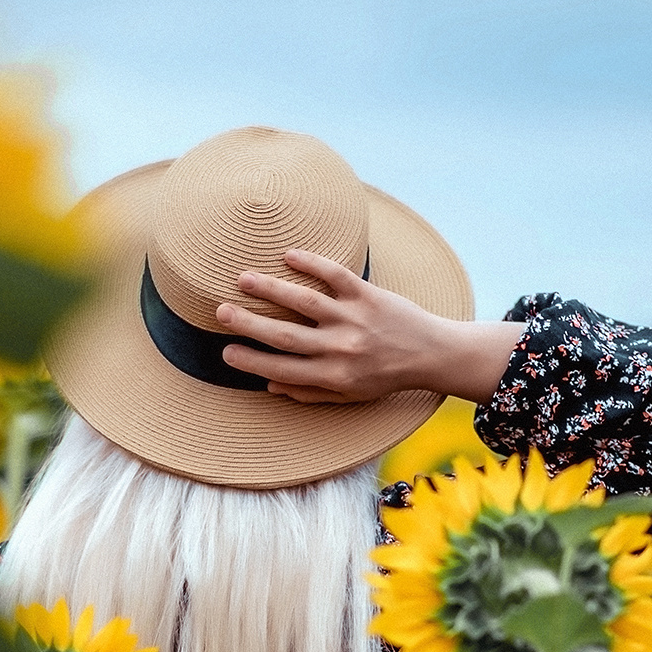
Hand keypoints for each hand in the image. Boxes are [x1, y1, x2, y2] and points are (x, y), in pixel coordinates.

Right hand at [214, 249, 521, 404]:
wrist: (431, 354)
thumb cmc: (385, 377)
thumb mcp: (348, 395)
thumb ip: (309, 391)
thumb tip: (269, 385)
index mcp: (333, 376)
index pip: (282, 369)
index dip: (251, 362)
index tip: (226, 353)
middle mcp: (341, 348)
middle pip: (285, 335)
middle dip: (249, 324)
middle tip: (220, 312)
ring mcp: (354, 318)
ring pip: (305, 301)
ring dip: (271, 289)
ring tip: (242, 279)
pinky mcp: (368, 294)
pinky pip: (336, 276)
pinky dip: (312, 264)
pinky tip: (288, 255)